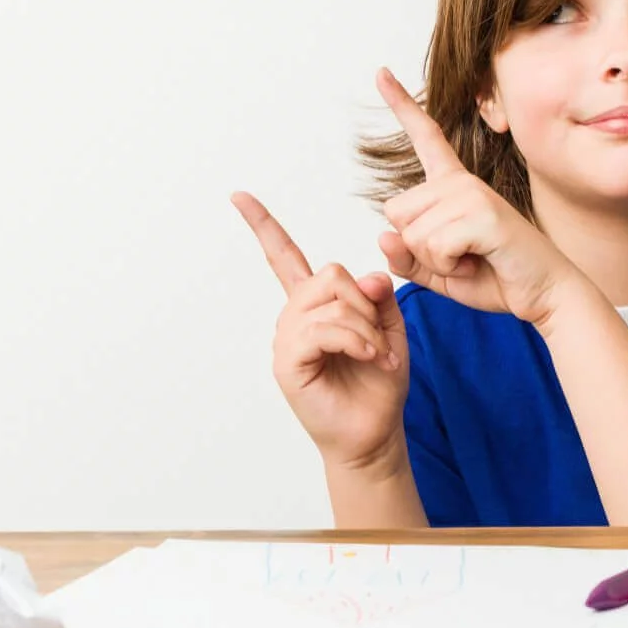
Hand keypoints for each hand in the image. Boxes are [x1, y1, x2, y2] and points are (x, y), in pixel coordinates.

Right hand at [232, 190, 408, 471]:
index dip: (263, 225)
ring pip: (330, 302)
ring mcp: (287, 339)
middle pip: (329, 273)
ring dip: (365, 328)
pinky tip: (369, 357)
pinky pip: (322, 330)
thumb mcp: (390, 327)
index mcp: (314, 304)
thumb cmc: (379, 383)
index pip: (284, 256)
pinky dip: (355, 340)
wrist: (374, 432)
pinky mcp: (289, 363)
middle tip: (381, 337)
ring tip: (377, 355)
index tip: (238, 195)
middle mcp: (294, 316)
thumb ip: (377, 295)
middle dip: (365, 301)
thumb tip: (369, 275)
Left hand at [374, 67, 577, 327]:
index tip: (380, 72)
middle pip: (396, 211)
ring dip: (437, 261)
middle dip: (418, 247)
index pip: (426, 138)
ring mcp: (474, 193)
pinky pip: (435, 246)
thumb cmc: (496, 278)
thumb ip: (408, 258)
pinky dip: (450, 267)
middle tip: (460, 255)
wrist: (547, 294)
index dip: (401, 105)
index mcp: (453, 186)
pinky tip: (479, 261)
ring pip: (413, 234)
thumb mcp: (439, 272)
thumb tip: (383, 235)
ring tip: (473, 258)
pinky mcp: (484, 214)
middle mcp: (462, 181)